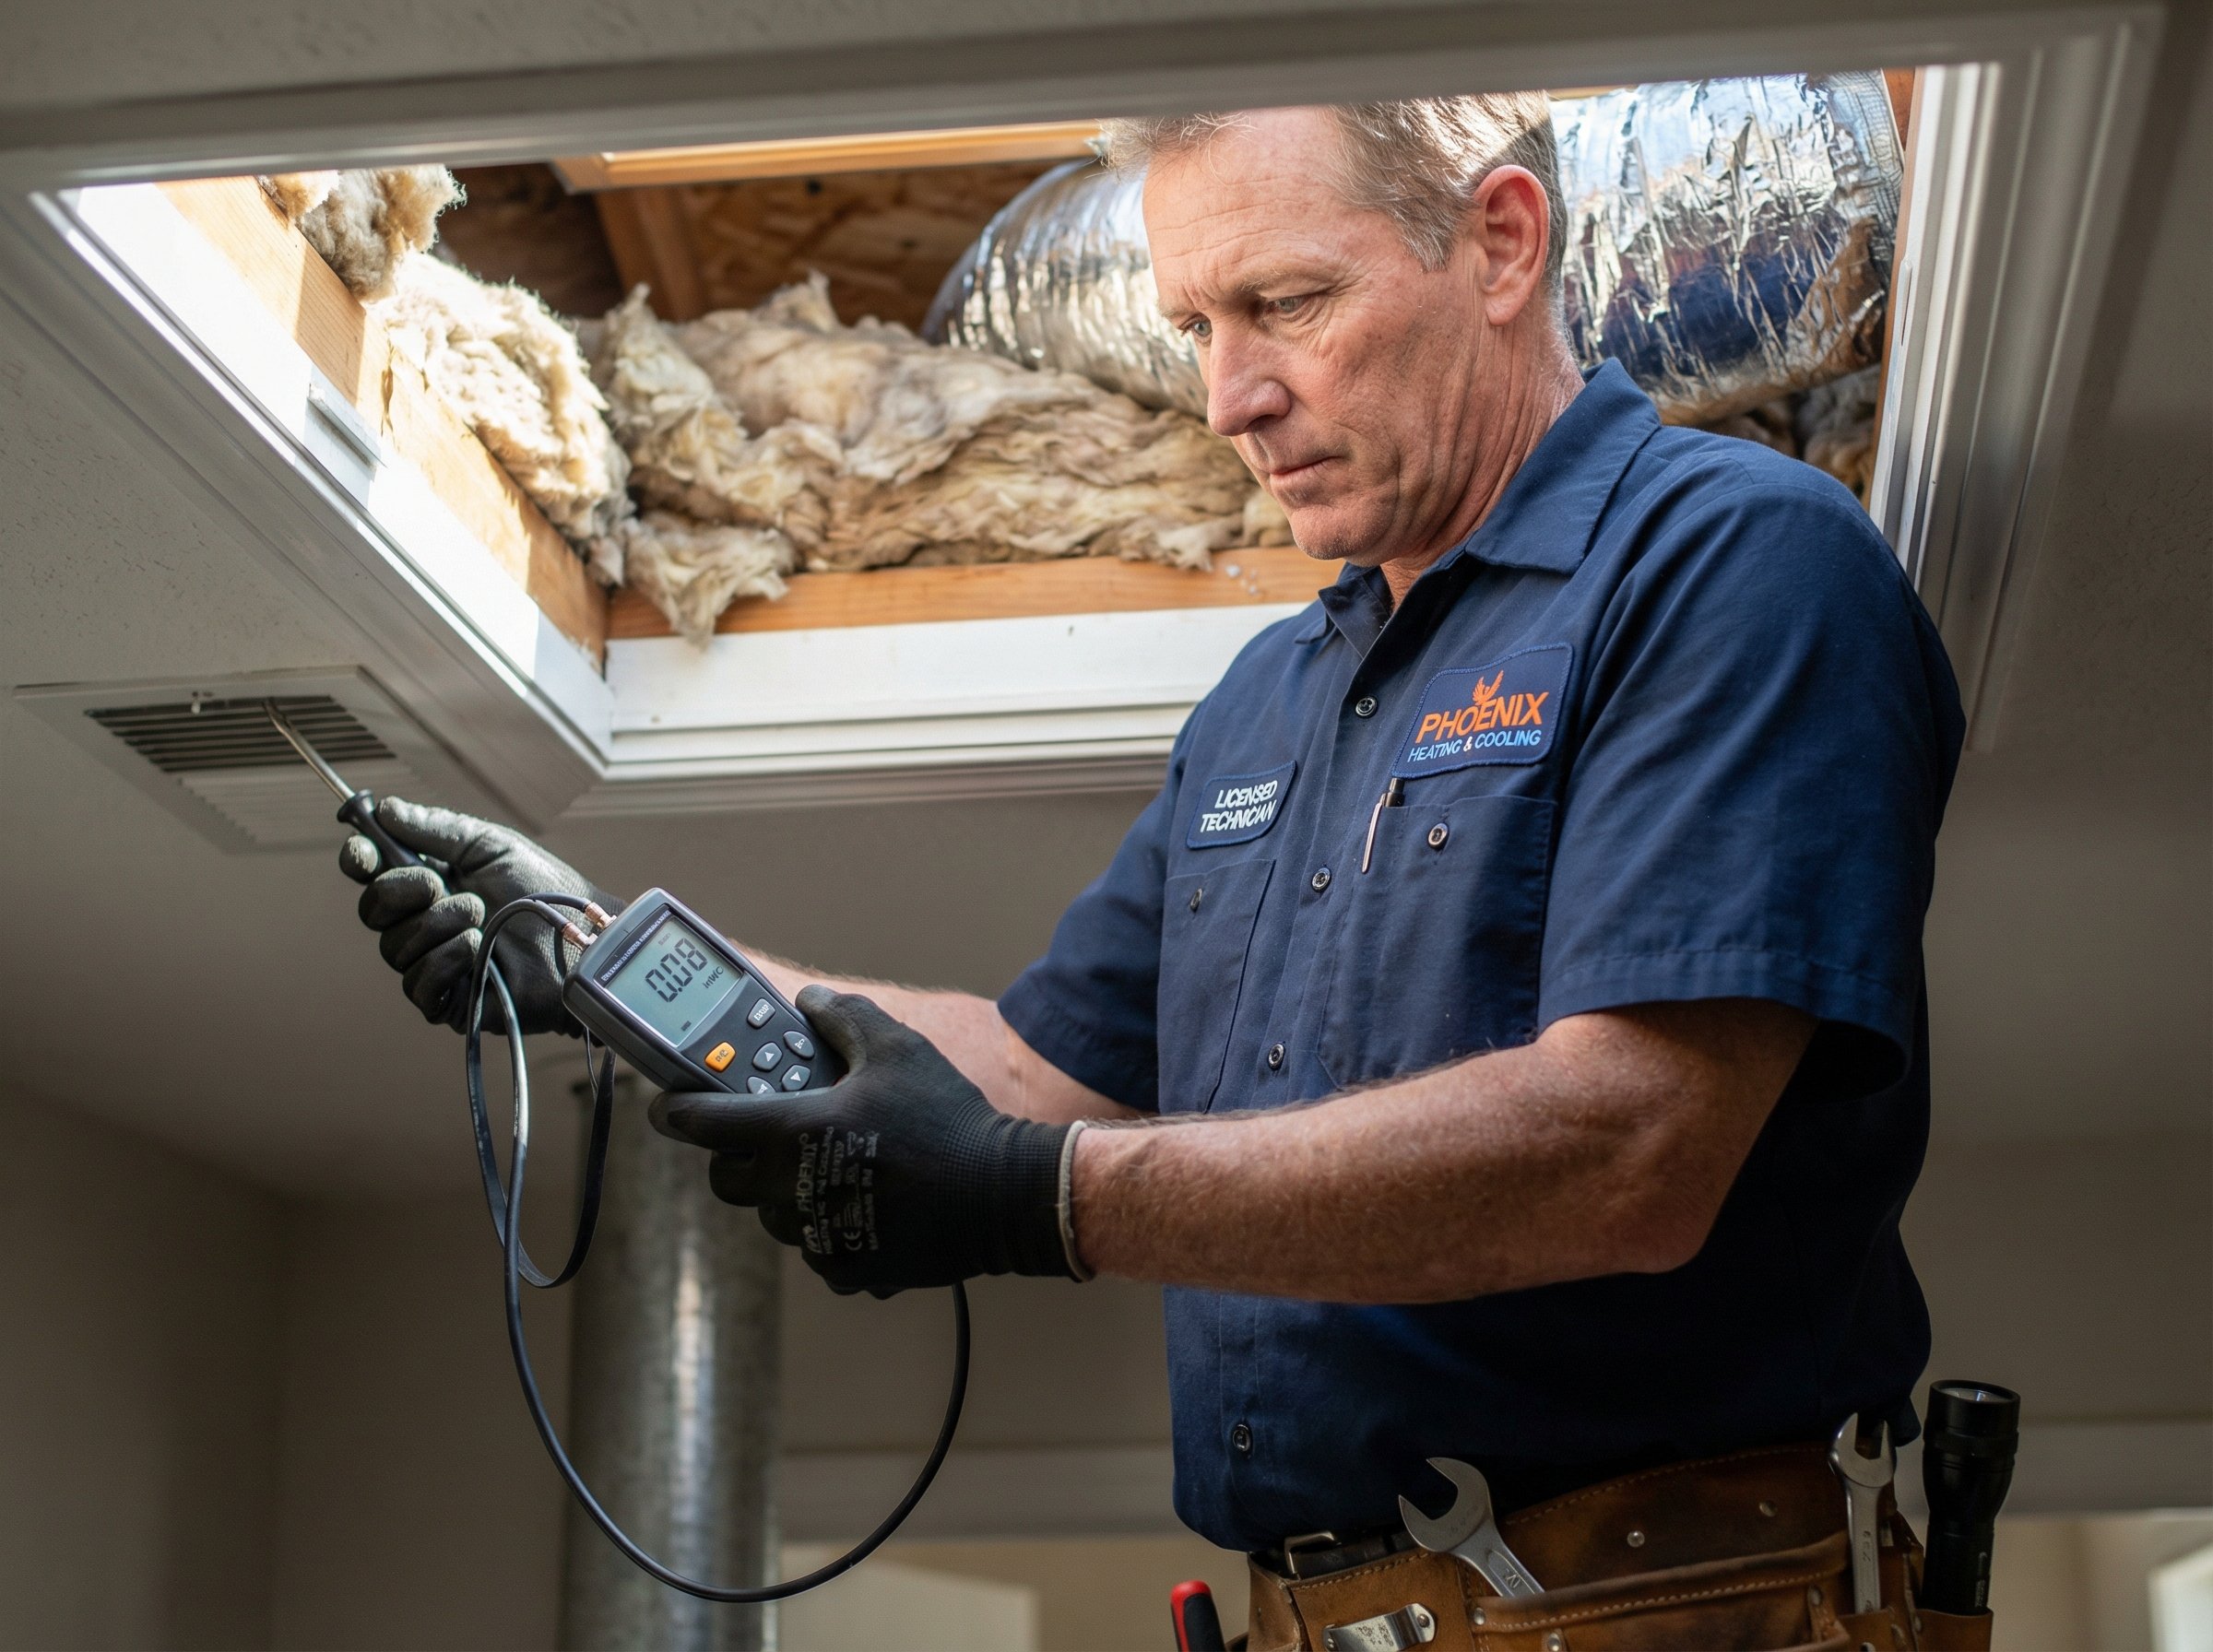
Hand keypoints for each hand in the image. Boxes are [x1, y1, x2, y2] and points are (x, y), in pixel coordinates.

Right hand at [338, 797, 613, 1033]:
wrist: (582, 936)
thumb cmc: (544, 890)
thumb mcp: (490, 846)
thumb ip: (436, 829)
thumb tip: (383, 809)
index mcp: (430, 883)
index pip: (372, 874)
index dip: (359, 860)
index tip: (362, 850)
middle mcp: (424, 923)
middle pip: (372, 909)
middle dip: (402, 890)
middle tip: (441, 884)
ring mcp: (434, 963)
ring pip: (395, 946)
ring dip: (438, 923)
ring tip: (482, 917)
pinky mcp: (448, 1000)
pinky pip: (417, 982)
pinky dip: (446, 959)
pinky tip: (478, 949)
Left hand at [652, 988, 1076, 1294]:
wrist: (1001, 1193)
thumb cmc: (945, 1118)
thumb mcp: (896, 1049)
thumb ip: (845, 1017)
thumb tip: (813, 998)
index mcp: (790, 1132)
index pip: (704, 1124)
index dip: (677, 1112)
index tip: (667, 1109)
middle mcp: (790, 1190)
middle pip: (727, 1181)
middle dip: (734, 1158)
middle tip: (761, 1139)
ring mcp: (816, 1236)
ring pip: (773, 1217)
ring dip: (785, 1194)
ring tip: (826, 1168)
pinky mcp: (847, 1269)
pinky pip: (817, 1250)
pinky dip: (829, 1230)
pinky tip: (863, 1205)